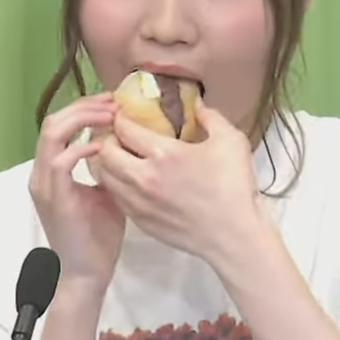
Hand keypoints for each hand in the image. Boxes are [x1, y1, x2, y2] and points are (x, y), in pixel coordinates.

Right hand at [28, 93, 125, 292]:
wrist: (87, 272)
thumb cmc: (99, 235)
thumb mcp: (108, 190)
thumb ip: (110, 165)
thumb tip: (129, 142)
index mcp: (51, 169)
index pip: (59, 124)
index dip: (84, 107)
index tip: (113, 102)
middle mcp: (41, 172)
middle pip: (52, 121)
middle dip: (84, 106)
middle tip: (114, 102)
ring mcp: (45, 184)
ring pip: (52, 133)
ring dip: (83, 119)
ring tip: (111, 116)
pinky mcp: (54, 197)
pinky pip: (61, 160)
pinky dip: (82, 147)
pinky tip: (104, 145)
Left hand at [91, 99, 268, 266]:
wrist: (234, 235)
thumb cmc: (235, 186)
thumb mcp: (231, 141)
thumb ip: (211, 117)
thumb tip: (197, 104)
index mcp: (164, 154)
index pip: (124, 129)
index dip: (120, 117)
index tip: (124, 113)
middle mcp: (144, 178)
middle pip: (105, 151)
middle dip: (108, 138)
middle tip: (119, 134)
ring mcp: (139, 203)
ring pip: (105, 177)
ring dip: (108, 162)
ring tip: (120, 156)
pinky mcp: (141, 222)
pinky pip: (116, 198)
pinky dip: (116, 185)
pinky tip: (129, 181)